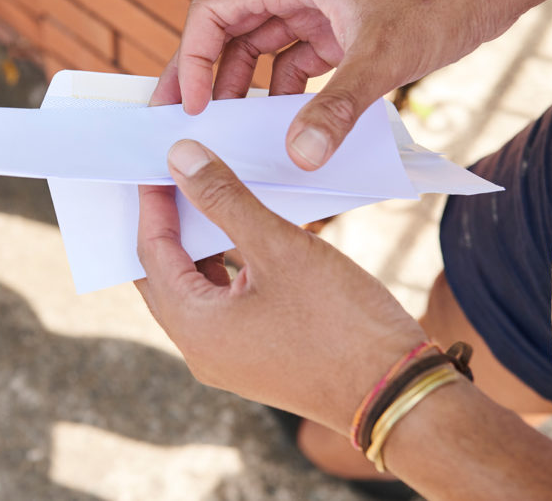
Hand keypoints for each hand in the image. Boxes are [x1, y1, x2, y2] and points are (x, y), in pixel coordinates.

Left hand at [135, 139, 425, 431]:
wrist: (399, 393)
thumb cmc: (342, 321)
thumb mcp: (279, 246)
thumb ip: (224, 199)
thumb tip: (180, 159)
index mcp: (195, 328)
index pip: (151, 253)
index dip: (153, 203)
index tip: (159, 161)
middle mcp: (200, 351)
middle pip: (164, 274)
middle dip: (167, 224)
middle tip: (174, 176)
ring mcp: (227, 360)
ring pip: (196, 290)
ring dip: (198, 246)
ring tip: (208, 197)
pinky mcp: (254, 359)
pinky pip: (223, 306)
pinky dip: (225, 269)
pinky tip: (244, 237)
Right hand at [156, 0, 516, 169]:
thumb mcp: (384, 54)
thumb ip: (338, 108)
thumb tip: (300, 156)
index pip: (214, 12)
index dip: (194, 58)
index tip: (193, 105)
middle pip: (229, 34)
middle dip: (208, 78)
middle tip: (187, 123)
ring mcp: (318, 9)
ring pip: (261, 51)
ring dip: (246, 90)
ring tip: (233, 133)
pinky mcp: (341, 30)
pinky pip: (297, 64)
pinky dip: (286, 94)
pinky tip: (287, 127)